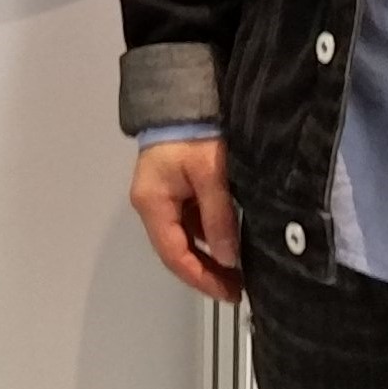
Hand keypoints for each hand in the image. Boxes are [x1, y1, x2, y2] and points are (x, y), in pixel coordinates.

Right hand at [129, 137, 241, 304]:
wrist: (184, 96)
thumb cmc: (194, 130)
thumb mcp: (211, 174)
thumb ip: (219, 217)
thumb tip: (227, 258)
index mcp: (152, 202)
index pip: (173, 254)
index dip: (201, 278)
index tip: (228, 292)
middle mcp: (151, 204)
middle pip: (175, 250)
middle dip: (205, 273)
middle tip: (235, 289)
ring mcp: (161, 197)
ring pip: (183, 238)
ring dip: (207, 257)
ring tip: (237, 271)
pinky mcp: (174, 189)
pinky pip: (189, 222)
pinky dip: (208, 237)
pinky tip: (228, 243)